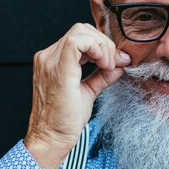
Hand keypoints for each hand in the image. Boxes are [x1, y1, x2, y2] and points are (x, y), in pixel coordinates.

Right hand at [24, 23, 130, 168]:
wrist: (52, 139)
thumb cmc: (65, 120)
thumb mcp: (88, 91)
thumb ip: (102, 75)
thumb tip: (120, 64)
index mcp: (53, 60)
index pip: (81, 36)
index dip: (102, 44)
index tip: (114, 63)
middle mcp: (48, 56)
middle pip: (82, 29)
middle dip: (104, 43)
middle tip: (112, 65)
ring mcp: (50, 61)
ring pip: (81, 31)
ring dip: (102, 46)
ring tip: (107, 67)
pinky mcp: (58, 68)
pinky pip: (77, 41)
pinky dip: (97, 49)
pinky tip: (104, 65)